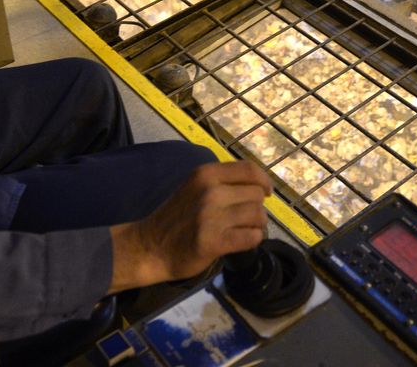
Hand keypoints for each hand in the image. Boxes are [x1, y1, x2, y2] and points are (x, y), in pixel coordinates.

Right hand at [108, 161, 271, 293]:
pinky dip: (253, 239)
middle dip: (257, 206)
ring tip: (246, 229)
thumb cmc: (176, 217)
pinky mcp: (214, 242)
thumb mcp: (194, 187)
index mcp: (205, 174)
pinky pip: (251, 237)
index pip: (248, 169)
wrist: (150, 247)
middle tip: (247, 217)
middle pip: (256, 194)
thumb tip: (258, 185)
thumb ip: (222, 182)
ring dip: (257, 224)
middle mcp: (210, 191)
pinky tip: (243, 240)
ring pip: (257, 215)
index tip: (266, 191)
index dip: (264, 180)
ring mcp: (211, 217)